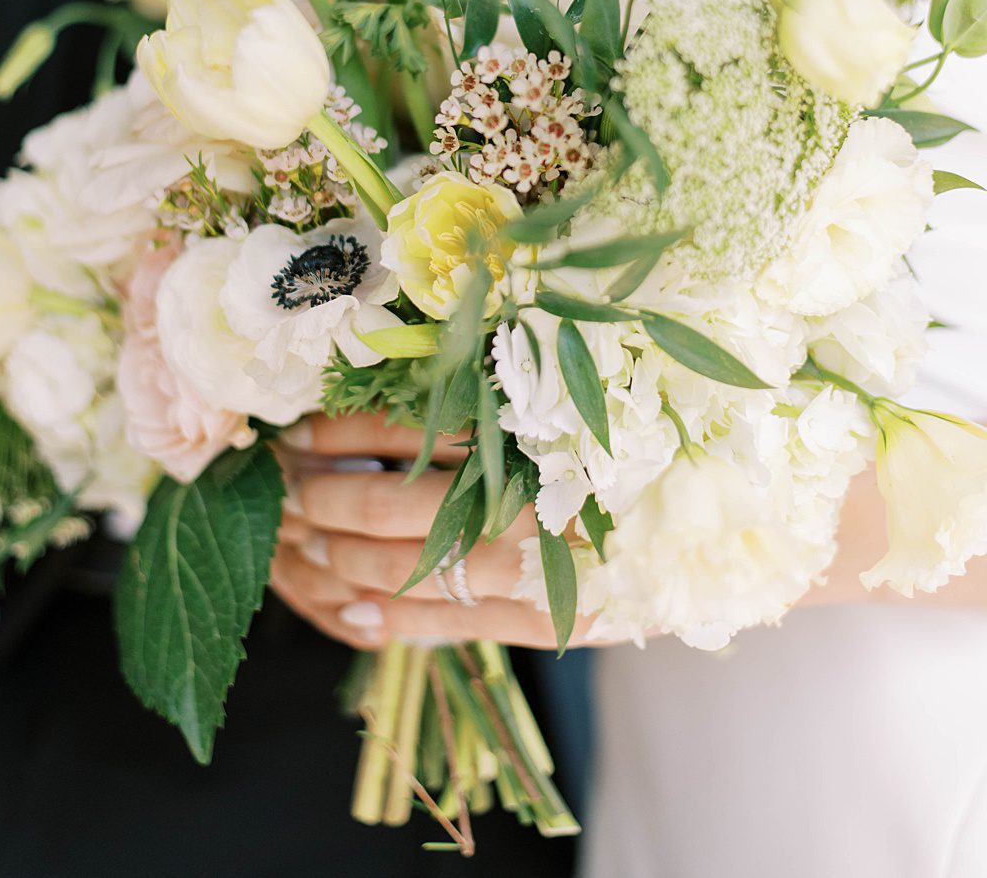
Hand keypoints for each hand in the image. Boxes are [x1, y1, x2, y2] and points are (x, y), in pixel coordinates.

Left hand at [269, 414, 610, 649]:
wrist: (731, 518)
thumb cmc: (634, 439)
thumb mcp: (552, 394)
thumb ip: (473, 393)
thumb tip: (375, 382)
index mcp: (512, 424)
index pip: (389, 431)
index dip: (327, 435)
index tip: (287, 433)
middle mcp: (516, 492)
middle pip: (382, 504)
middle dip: (314, 499)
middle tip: (273, 490)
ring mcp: (530, 562)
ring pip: (402, 568)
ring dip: (334, 558)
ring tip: (295, 544)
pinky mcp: (545, 616)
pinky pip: (447, 623)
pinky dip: (389, 618)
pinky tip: (349, 609)